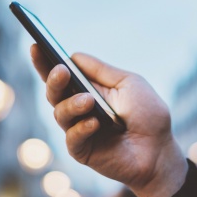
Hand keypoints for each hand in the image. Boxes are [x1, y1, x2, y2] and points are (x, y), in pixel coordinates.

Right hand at [30, 45, 186, 196]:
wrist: (160, 150)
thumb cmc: (148, 115)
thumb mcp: (128, 83)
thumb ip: (101, 71)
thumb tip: (73, 56)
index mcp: (88, 89)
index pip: (61, 75)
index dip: (45, 62)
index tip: (36, 46)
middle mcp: (79, 108)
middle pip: (53, 92)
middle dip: (53, 80)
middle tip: (61, 72)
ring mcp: (79, 129)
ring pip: (60, 113)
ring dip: (71, 105)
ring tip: (88, 101)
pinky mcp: (82, 150)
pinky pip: (72, 138)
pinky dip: (82, 128)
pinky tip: (95, 124)